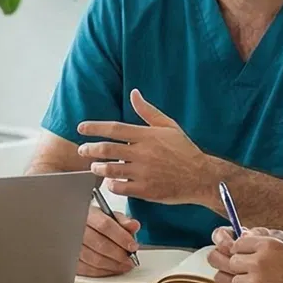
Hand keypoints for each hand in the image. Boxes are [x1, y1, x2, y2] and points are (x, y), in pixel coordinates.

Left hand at [77, 90, 215, 204]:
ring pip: (110, 169)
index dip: (94, 127)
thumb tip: (134, 93)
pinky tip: (111, 182)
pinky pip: (120, 187)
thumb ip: (147, 111)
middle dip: (89, 149)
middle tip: (82, 150)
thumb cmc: (184, 150)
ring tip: (94, 167)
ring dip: (98, 168)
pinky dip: (111, 185)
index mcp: (146, 136)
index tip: (81, 128)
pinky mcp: (145, 190)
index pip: (114, 128)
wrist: (201, 176)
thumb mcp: (168, 126)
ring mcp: (143, 172)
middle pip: (107, 149)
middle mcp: (142, 153)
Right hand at [78, 201, 141, 277]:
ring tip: (124, 265)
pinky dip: (103, 272)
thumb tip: (133, 226)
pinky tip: (112, 269)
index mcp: (87, 215)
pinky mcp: (72, 261)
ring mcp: (72, 246)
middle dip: (119, 254)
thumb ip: (121, 220)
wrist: (75, 226)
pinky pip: (88, 270)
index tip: (133, 246)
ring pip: (94, 260)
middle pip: (100, 245)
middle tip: (130, 259)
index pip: (105, 226)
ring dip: (113, 265)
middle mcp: (77, 230)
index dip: (121, 238)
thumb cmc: (92, 221)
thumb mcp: (107, 215)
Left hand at [208, 224, 282, 276]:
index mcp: (269, 245)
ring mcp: (256, 282)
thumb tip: (243, 234)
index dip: (242, 254)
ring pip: (232, 282)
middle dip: (241, 270)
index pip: (237, 244)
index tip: (248, 261)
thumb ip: (265, 239)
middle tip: (255, 278)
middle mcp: (260, 261)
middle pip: (231, 262)